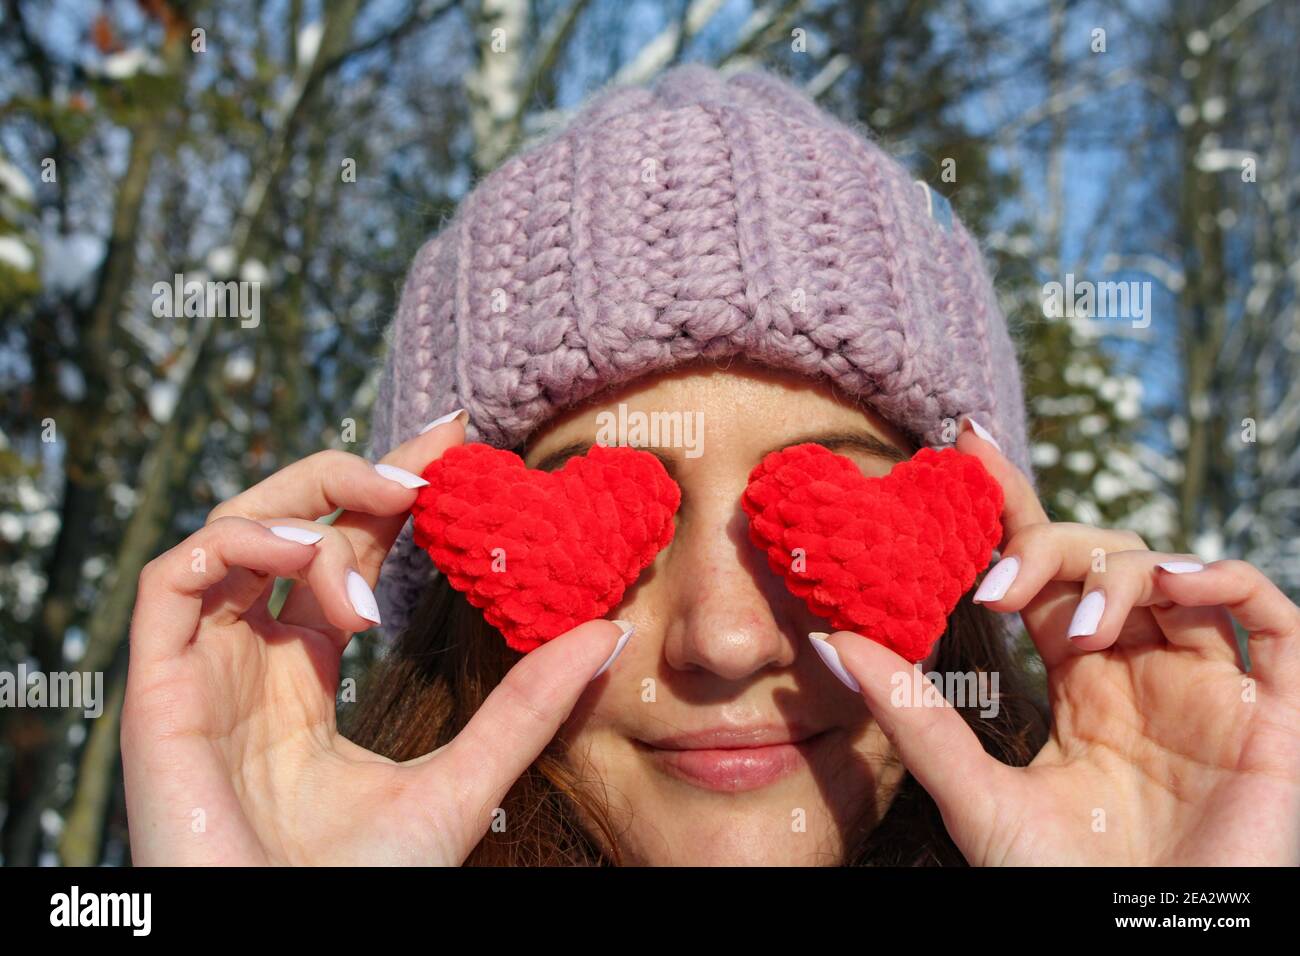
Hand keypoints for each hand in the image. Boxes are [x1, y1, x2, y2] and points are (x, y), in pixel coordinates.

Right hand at [121, 415, 631, 864]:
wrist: (296, 950)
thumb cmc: (364, 889)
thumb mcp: (464, 780)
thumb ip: (527, 708)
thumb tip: (610, 635)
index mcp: (305, 679)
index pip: (341, 551)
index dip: (388, 489)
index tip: (455, 444)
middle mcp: (250, 663)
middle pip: (284, 525)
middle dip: (354, 475)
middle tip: (432, 462)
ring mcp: (202, 674)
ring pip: (227, 535)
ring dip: (306, 512)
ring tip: (376, 547)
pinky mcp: (159, 693)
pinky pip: (170, 581)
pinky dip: (235, 544)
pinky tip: (306, 556)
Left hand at [819, 423, 1299, 864]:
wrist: (1141, 951)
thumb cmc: (1060, 887)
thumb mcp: (974, 794)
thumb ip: (914, 717)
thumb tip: (828, 643)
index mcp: (1080, 682)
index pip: (1045, 568)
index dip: (1012, 504)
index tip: (963, 445)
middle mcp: (1142, 671)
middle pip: (1102, 558)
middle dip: (1047, 549)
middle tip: (995, 586)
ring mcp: (1208, 689)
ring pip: (1173, 576)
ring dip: (1118, 575)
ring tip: (1070, 623)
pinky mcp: (1273, 717)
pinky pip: (1271, 618)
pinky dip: (1226, 580)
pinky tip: (1170, 585)